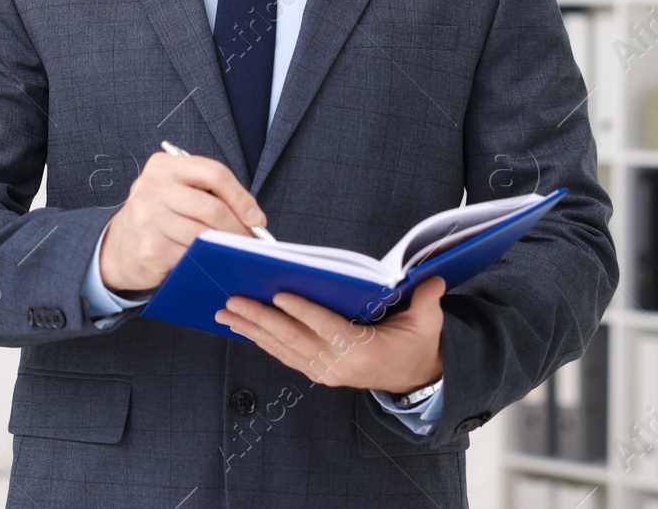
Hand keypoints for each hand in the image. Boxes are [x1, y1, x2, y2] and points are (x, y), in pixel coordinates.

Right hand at [99, 150, 265, 292]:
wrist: (118, 248)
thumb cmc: (158, 216)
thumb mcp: (175, 191)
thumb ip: (207, 193)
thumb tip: (252, 217)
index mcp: (163, 166)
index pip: (214, 173)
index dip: (241, 197)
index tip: (256, 217)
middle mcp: (152, 188)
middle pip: (213, 208)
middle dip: (239, 228)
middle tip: (251, 241)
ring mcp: (149, 218)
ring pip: (204, 234)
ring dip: (227, 247)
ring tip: (237, 251)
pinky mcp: (151, 248)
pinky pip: (192, 255)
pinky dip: (208, 260)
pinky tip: (213, 262)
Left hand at [214, 276, 445, 394]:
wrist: (415, 378)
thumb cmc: (418, 344)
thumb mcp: (428, 323)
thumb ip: (427, 300)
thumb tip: (432, 278)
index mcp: (364, 351)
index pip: (327, 327)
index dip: (303, 311)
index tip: (279, 293)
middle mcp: (339, 365)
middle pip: (293, 339)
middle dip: (260, 318)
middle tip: (233, 301)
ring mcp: (325, 372)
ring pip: (282, 349)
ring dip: (252, 330)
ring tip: (226, 313)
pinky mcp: (317, 373)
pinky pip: (284, 355)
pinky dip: (261, 341)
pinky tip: (242, 327)